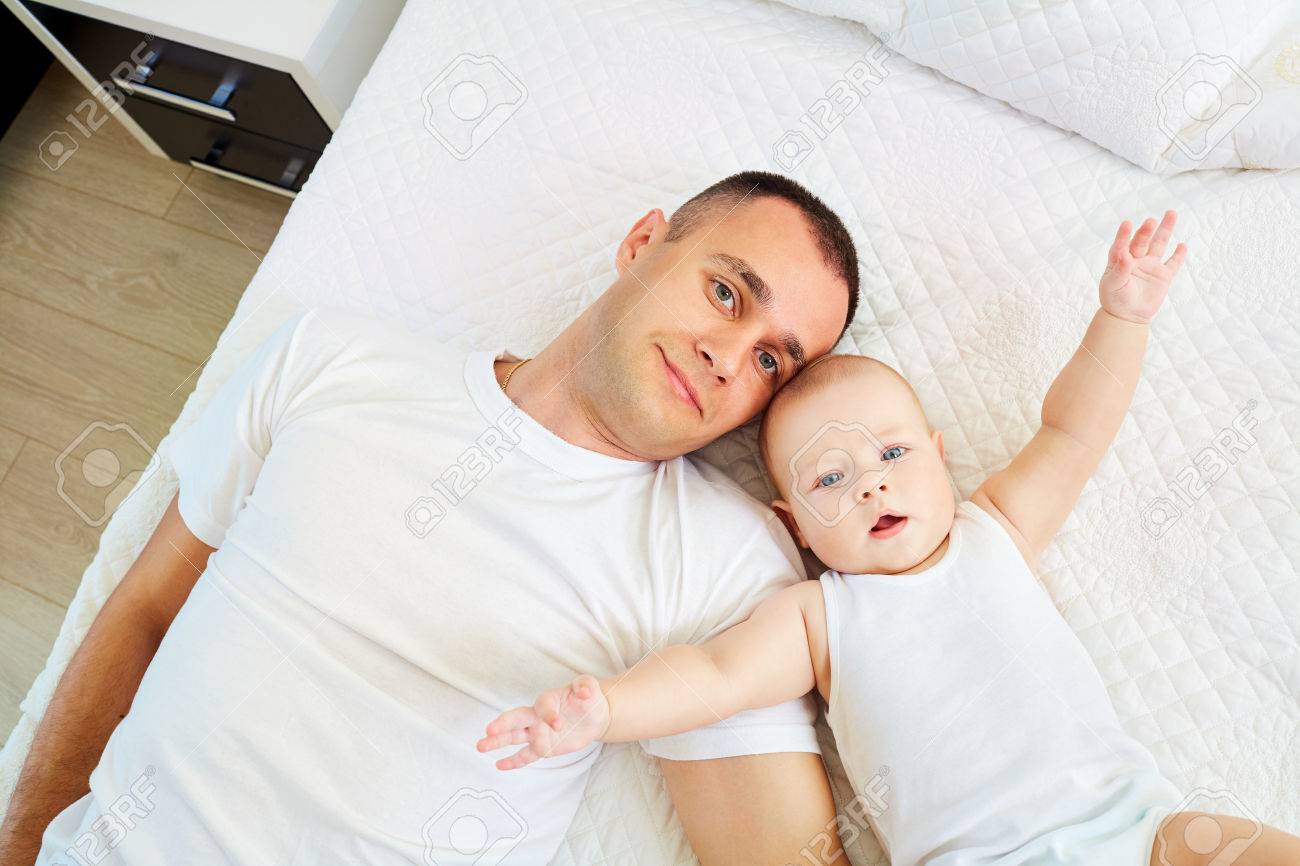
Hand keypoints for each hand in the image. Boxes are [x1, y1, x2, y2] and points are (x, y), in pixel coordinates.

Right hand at [476, 675, 610, 770]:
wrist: (594, 715)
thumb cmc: (588, 698)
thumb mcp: (589, 686)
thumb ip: (585, 686)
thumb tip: (584, 693)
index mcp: (547, 700)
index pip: (542, 707)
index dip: (549, 715)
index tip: (558, 724)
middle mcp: (537, 716)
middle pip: (516, 719)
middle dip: (503, 724)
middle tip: (490, 730)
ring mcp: (537, 732)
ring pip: (514, 737)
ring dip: (497, 742)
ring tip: (481, 746)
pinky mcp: (542, 747)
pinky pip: (525, 755)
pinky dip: (513, 761)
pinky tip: (499, 765)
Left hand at [1099, 210, 1187, 323]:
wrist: (1127, 316)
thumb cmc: (1115, 299)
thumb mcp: (1113, 285)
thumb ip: (1119, 270)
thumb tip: (1124, 255)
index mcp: (1120, 260)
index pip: (1122, 244)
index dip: (1123, 235)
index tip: (1126, 224)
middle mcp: (1136, 259)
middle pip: (1142, 241)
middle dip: (1146, 231)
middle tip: (1151, 221)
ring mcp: (1151, 266)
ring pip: (1159, 245)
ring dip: (1165, 230)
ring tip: (1171, 213)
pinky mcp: (1164, 276)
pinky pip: (1173, 263)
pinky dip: (1178, 255)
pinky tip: (1182, 245)